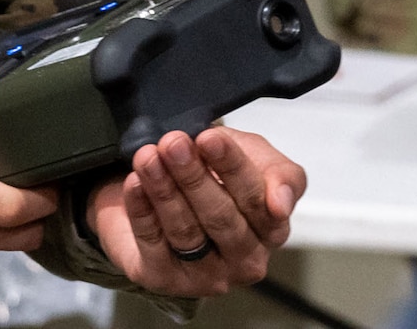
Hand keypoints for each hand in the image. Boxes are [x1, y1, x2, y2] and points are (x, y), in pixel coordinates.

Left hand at [89, 127, 305, 296]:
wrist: (169, 184)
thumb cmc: (218, 172)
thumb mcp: (255, 158)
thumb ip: (280, 174)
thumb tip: (281, 203)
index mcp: (271, 231)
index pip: (256, 199)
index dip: (232, 166)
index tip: (209, 138)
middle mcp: (243, 261)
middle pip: (220, 218)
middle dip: (194, 176)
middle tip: (173, 143)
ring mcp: (204, 276)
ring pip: (184, 231)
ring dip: (164, 190)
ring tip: (149, 157)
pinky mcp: (163, 278)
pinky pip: (151, 243)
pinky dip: (141, 210)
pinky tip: (135, 184)